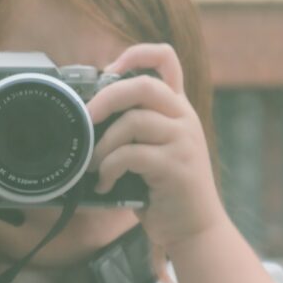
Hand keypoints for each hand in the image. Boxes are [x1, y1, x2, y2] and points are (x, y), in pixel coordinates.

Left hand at [87, 43, 229, 252]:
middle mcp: (184, 117)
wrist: (196, 229)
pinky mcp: (176, 166)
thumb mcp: (154, 147)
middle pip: (142, 85)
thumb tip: (88, 112)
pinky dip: (109, 168)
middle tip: (86, 119)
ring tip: (93, 165)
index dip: (136, 53)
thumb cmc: (165, 189)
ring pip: (132, 121)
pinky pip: (131, 155)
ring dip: (103, 145)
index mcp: (178, 107)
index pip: (166, 58)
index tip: (109, 70)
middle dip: (106, 98)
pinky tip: (105, 183)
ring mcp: (183, 141)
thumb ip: (134, 125)